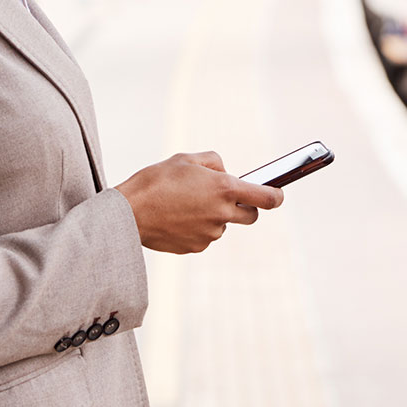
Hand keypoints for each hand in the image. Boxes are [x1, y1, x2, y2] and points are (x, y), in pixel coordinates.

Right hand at [114, 152, 282, 254]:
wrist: (129, 213)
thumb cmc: (156, 181)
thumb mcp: (186, 159)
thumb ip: (215, 163)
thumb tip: (226, 173)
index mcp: (224, 189)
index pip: (268, 198)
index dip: (276, 196)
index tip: (277, 194)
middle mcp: (222, 214)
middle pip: (250, 216)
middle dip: (244, 206)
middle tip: (225, 196)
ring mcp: (210, 234)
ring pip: (223, 224)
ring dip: (214, 216)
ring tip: (185, 204)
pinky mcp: (196, 247)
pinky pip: (205, 236)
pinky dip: (197, 228)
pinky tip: (177, 217)